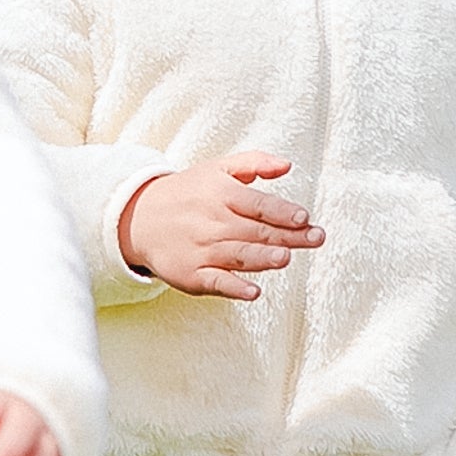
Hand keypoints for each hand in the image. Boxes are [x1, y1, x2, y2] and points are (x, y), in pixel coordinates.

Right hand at [117, 150, 324, 297]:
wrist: (139, 217)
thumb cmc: (188, 193)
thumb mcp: (217, 169)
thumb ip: (254, 164)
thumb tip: (288, 166)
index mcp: (221, 194)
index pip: (257, 203)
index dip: (281, 211)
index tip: (303, 217)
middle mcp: (212, 221)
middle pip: (255, 231)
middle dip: (287, 236)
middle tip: (315, 238)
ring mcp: (201, 249)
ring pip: (238, 255)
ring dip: (262, 257)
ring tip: (284, 258)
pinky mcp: (192, 274)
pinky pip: (216, 282)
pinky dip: (234, 287)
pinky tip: (253, 291)